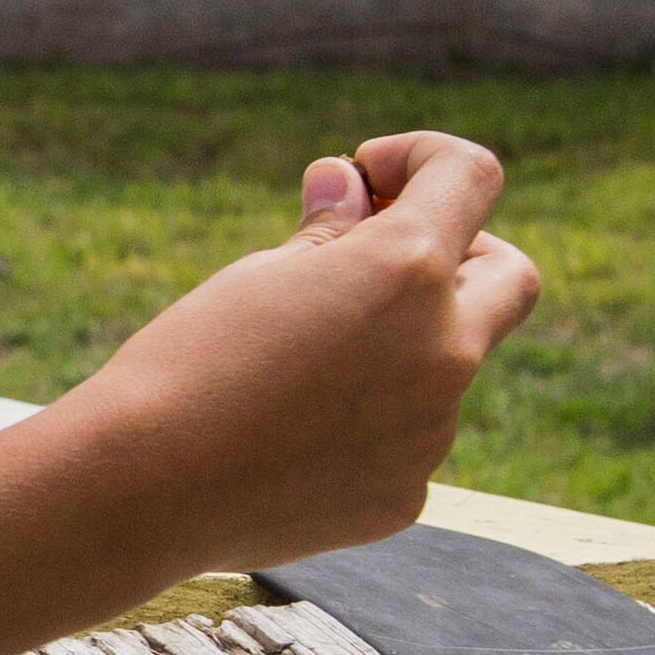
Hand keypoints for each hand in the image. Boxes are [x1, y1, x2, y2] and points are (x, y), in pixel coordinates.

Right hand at [56, 133, 542, 581]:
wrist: (144, 489)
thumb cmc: (190, 361)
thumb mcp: (260, 273)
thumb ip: (330, 231)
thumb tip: (352, 185)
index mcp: (410, 272)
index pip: (472, 176)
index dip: (422, 157)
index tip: (367, 178)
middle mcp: (445, 351)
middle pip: (510, 277)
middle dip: (461, 253)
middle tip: (380, 259)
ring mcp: (432, 434)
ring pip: (445, 366)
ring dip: (398, 346)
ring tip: (295, 366)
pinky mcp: (405, 497)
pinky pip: (406, 439)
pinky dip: (367, 422)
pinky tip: (288, 434)